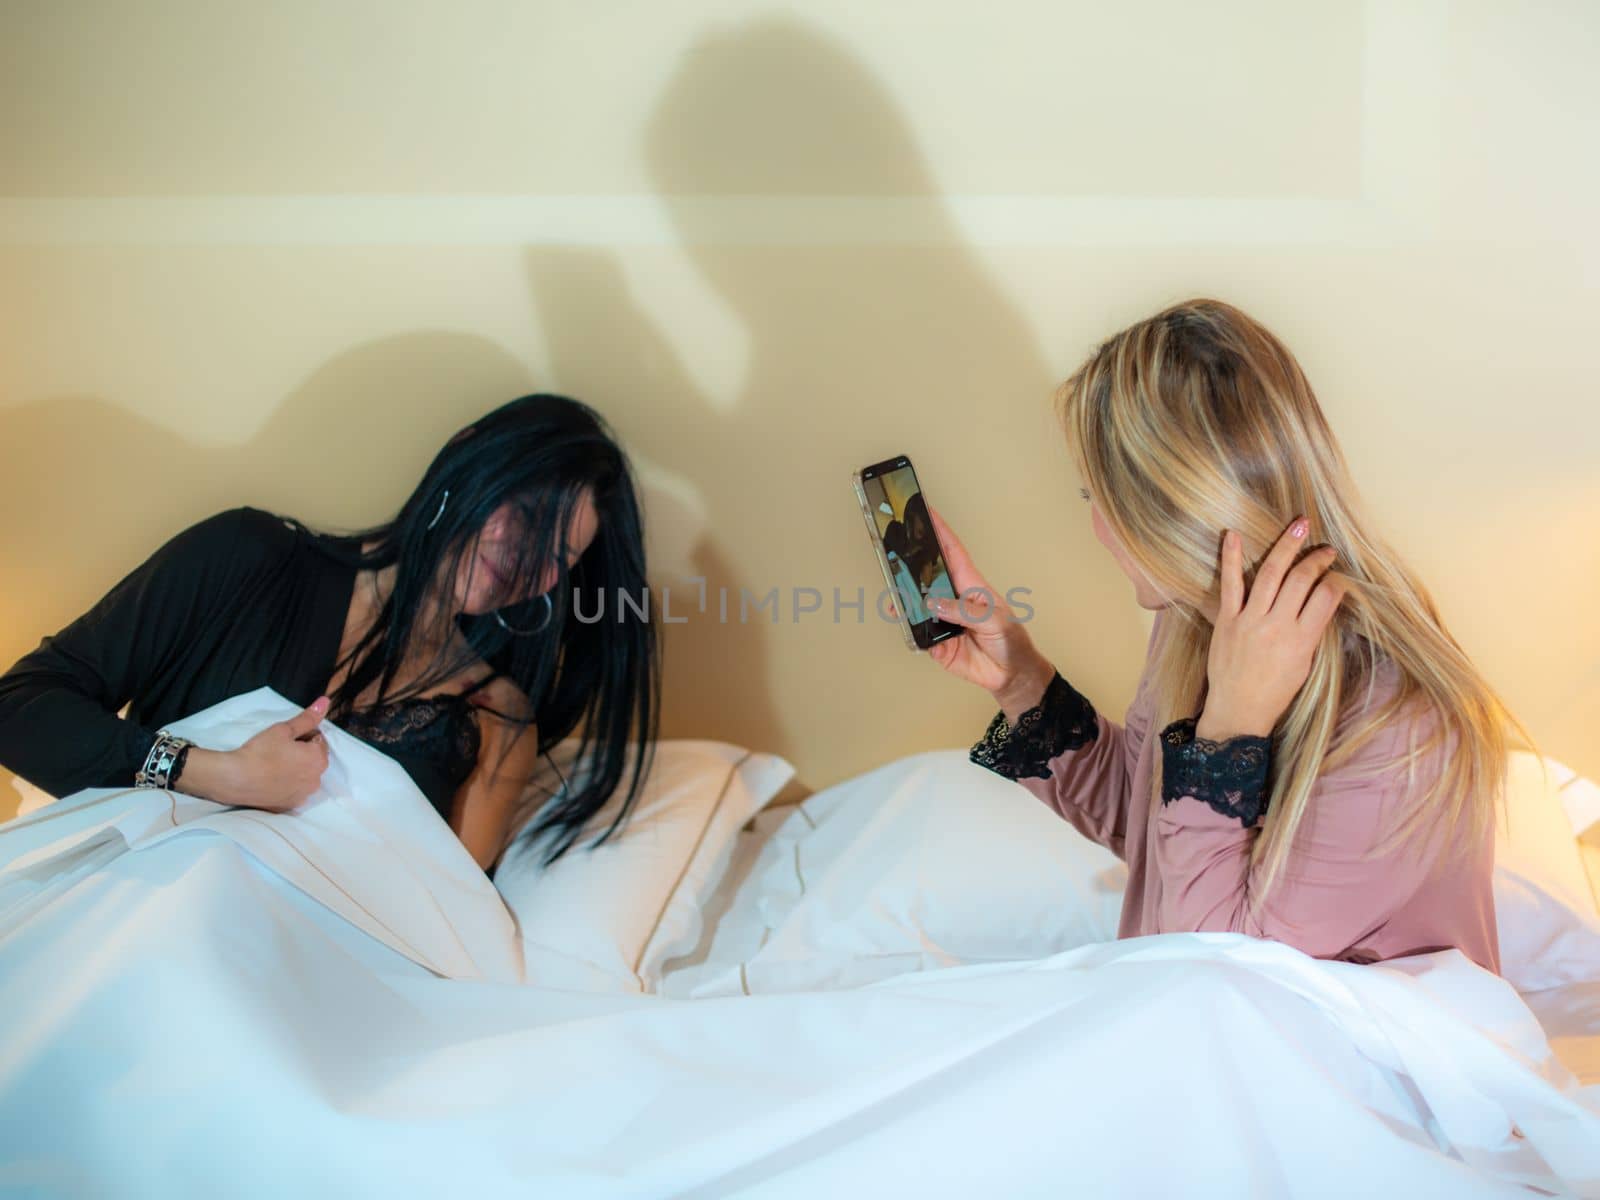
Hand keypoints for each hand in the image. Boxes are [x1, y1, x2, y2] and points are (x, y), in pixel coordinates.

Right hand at [180, 697, 332, 811]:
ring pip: (305, 776)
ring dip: (296, 769)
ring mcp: (304, 795)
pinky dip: (287, 784)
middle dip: (302, 752)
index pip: (319, 740)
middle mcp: (317, 780)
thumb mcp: (284, 729)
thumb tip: (326, 702)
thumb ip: (307, 717)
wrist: (235, 779)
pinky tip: (271, 778)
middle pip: (314, 759)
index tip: (286, 737)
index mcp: (319, 759)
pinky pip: (294, 790)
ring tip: (274, 763)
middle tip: (279, 749)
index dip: (303, 735)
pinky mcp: (290, 805)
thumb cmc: (260, 752)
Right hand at [890, 504, 1054, 721]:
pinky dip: (910, 630)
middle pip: (926, 575)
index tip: (925, 510)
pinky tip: (905, 624)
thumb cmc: (1010, 640)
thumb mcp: (994, 619)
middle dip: (909, 562)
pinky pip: (917, 633)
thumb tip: (933, 604)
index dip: (939, 530)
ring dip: (903, 600)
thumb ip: (964, 611)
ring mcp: (942, 620)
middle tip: (891, 550)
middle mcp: (953, 598)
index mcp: (970, 584)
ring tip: (894, 596)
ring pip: (916, 605)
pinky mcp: (936, 643)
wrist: (1010, 675)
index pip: (952, 551)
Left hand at [1196, 516, 1347, 740]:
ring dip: (1286, 546)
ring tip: (1299, 526)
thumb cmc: (1276, 691)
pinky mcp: (1226, 619)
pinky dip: (1232, 557)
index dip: (1336, 580)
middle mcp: (1277, 627)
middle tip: (1325, 549)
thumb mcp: (1306, 664)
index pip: (1327, 597)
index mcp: (1302, 640)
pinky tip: (1234, 534)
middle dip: (1316, 559)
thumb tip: (1323, 600)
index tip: (1337, 574)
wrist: (1238, 710)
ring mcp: (1249, 621)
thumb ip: (1312, 631)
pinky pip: (1230, 584)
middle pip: (1301, 580)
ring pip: (1271, 574)